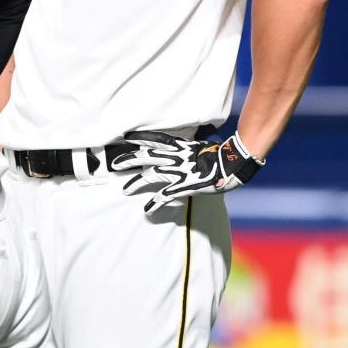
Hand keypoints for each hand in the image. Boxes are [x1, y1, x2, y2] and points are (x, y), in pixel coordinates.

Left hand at [110, 130, 264, 214]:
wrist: (233, 162)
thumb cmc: (219, 155)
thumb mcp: (200, 146)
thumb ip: (188, 148)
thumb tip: (183, 147)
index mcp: (180, 146)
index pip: (155, 139)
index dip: (140, 138)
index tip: (126, 136)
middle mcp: (176, 157)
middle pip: (146, 156)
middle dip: (129, 159)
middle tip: (114, 164)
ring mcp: (180, 171)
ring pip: (152, 175)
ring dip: (136, 182)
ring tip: (124, 190)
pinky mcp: (186, 185)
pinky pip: (166, 195)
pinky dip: (155, 202)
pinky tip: (146, 210)